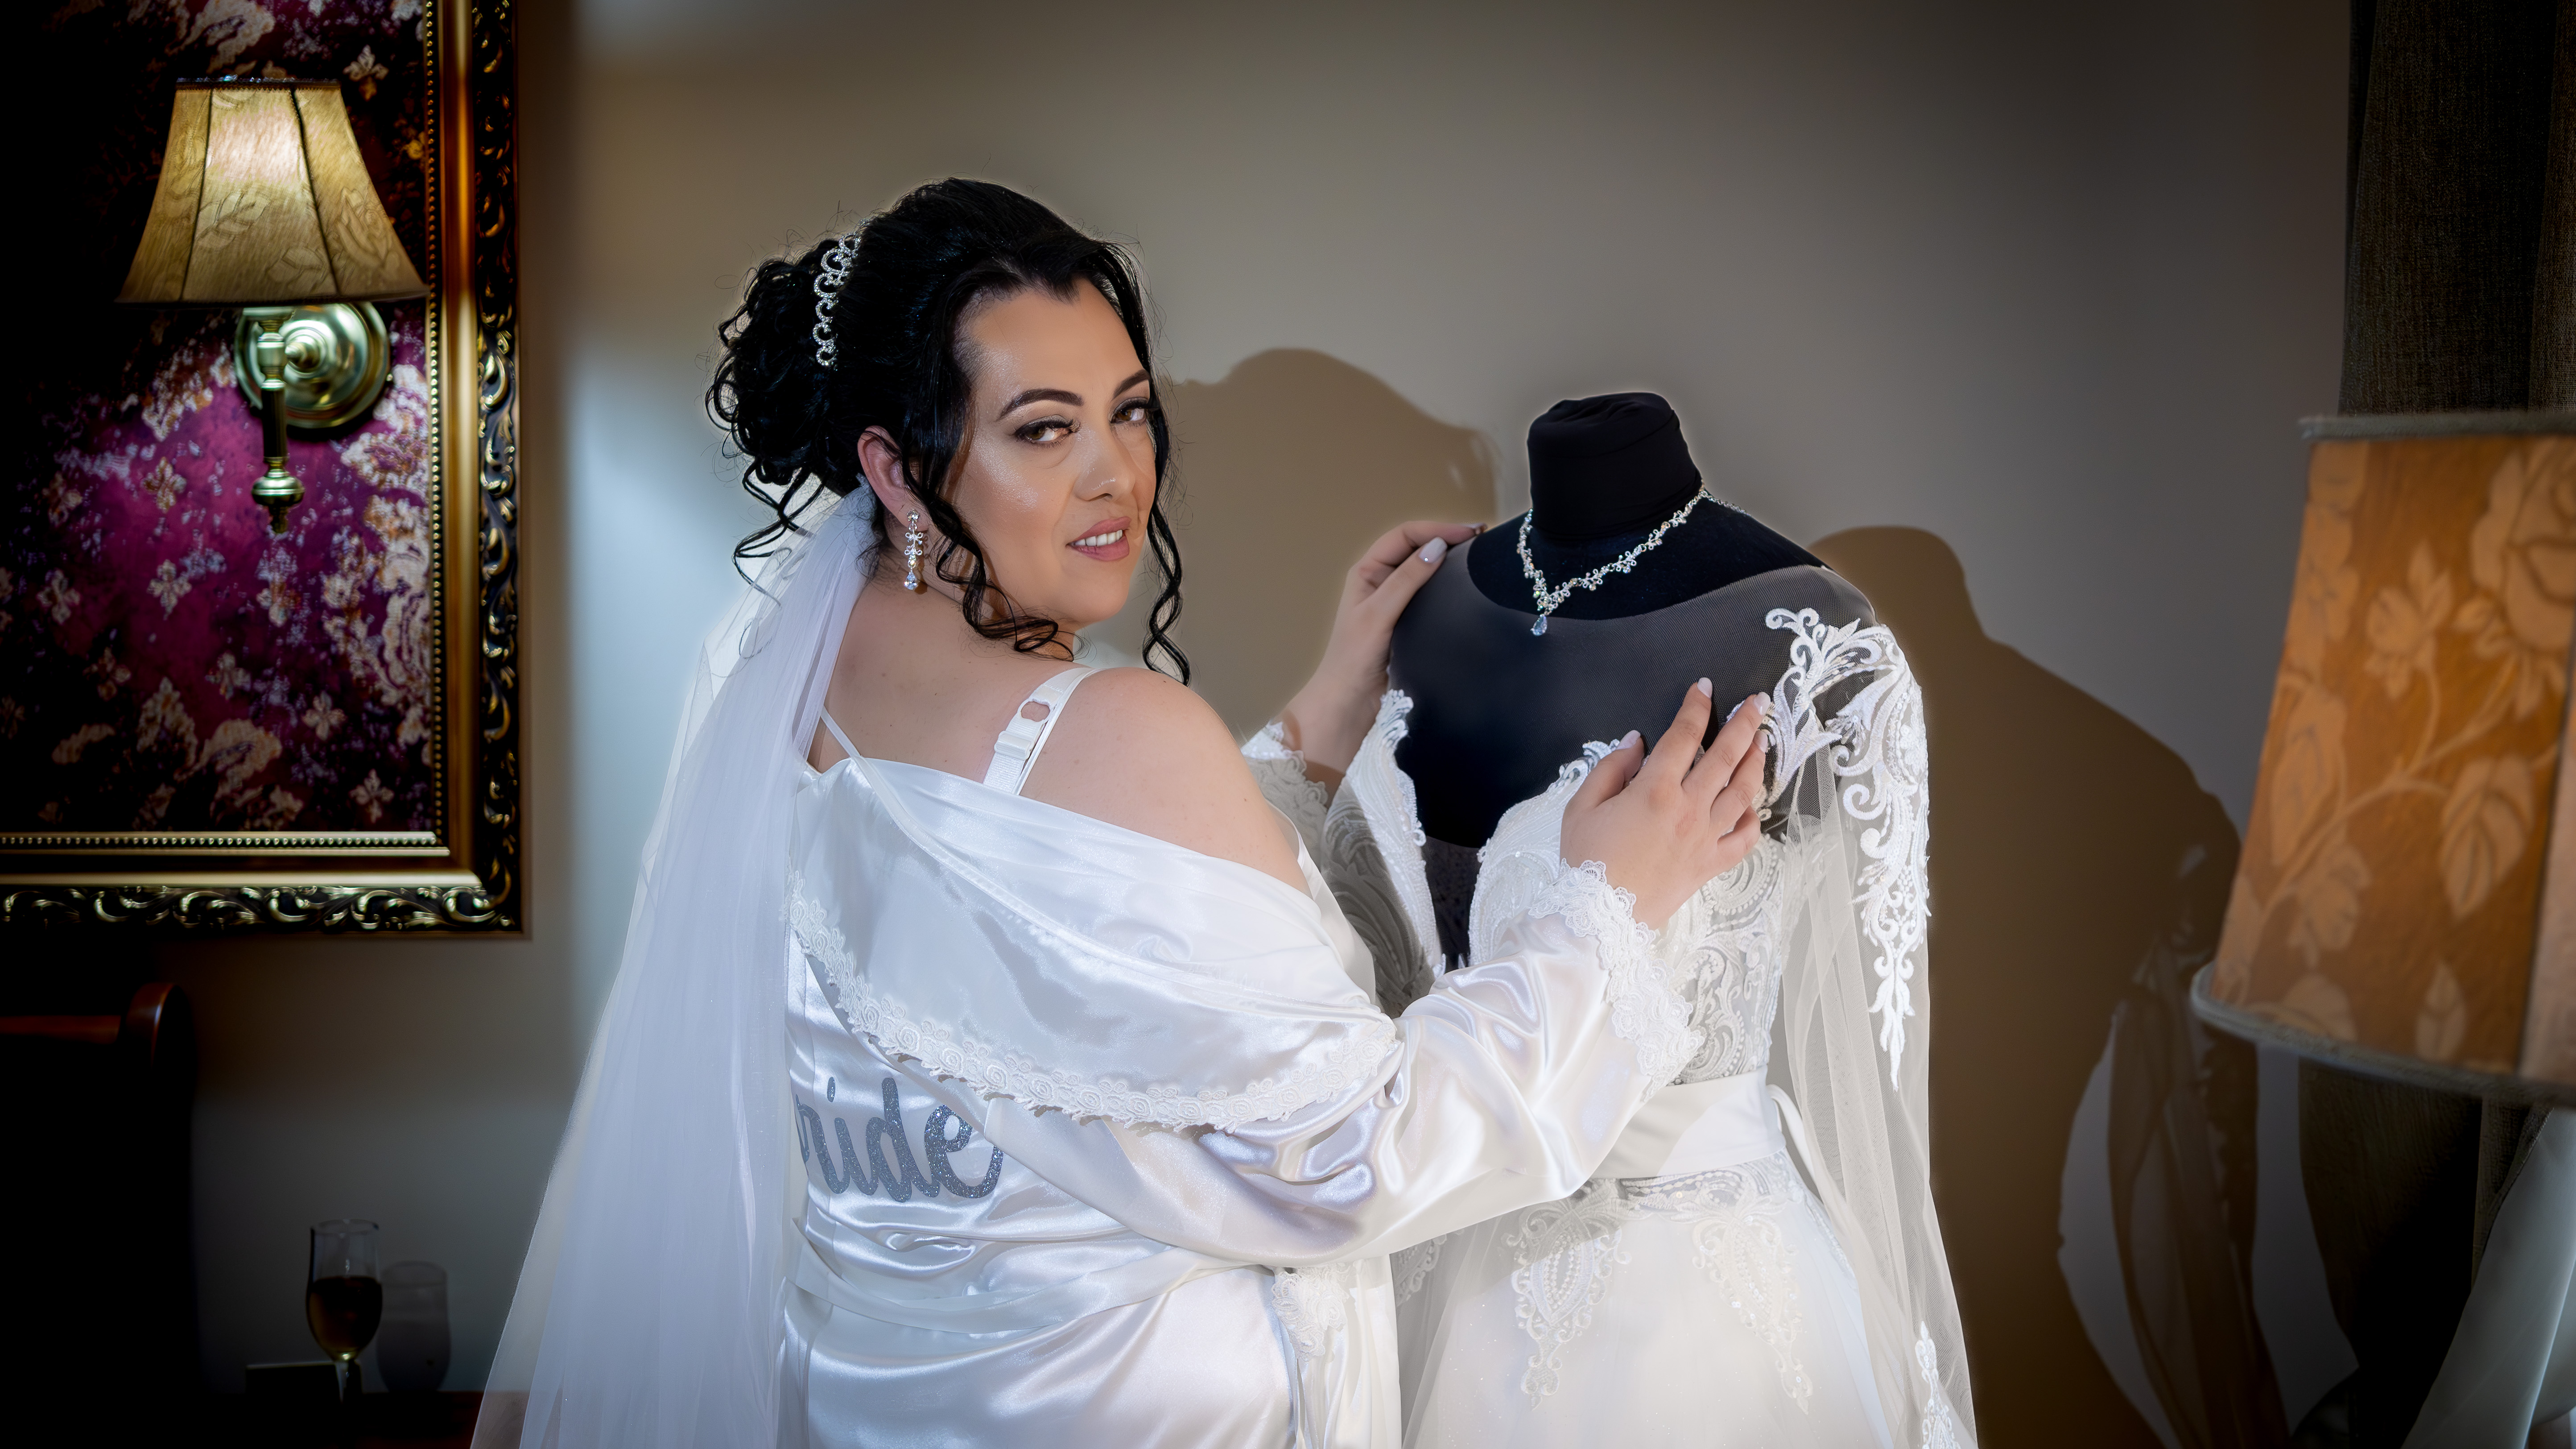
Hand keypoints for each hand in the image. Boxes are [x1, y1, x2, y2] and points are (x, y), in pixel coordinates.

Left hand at [1279, 520, 1481, 780]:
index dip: (1436, 529)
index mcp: (1367, 571)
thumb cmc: (1354, 658)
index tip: (1470, 533)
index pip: (1404, 536)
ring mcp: (1396, 602)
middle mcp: (1381, 581)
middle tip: (1483, 539)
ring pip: (1426, 570)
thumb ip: (1406, 580)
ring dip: (1451, 560)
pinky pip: (1432, 595)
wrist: (1349, 703)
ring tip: (1481, 557)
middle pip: (1417, 548)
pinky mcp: (1409, 622)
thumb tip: (1437, 546)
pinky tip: (1468, 587)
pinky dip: (1450, 585)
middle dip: (1447, 538)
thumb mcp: (1378, 614)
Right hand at [1560, 683, 1768, 928]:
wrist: (1600, 919)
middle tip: (1759, 702)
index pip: (1683, 735)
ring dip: (1756, 763)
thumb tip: (1636, 742)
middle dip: (1745, 724)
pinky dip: (1753, 820)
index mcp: (1654, 789)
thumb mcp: (1581, 807)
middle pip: (1726, 756)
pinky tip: (1753, 806)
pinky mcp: (1710, 865)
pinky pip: (1744, 840)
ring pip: (1742, 792)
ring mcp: (1704, 838)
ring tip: (1763, 742)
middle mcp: (1687, 809)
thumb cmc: (1586, 862)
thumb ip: (1610, 768)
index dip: (1696, 706)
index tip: (1704, 687)